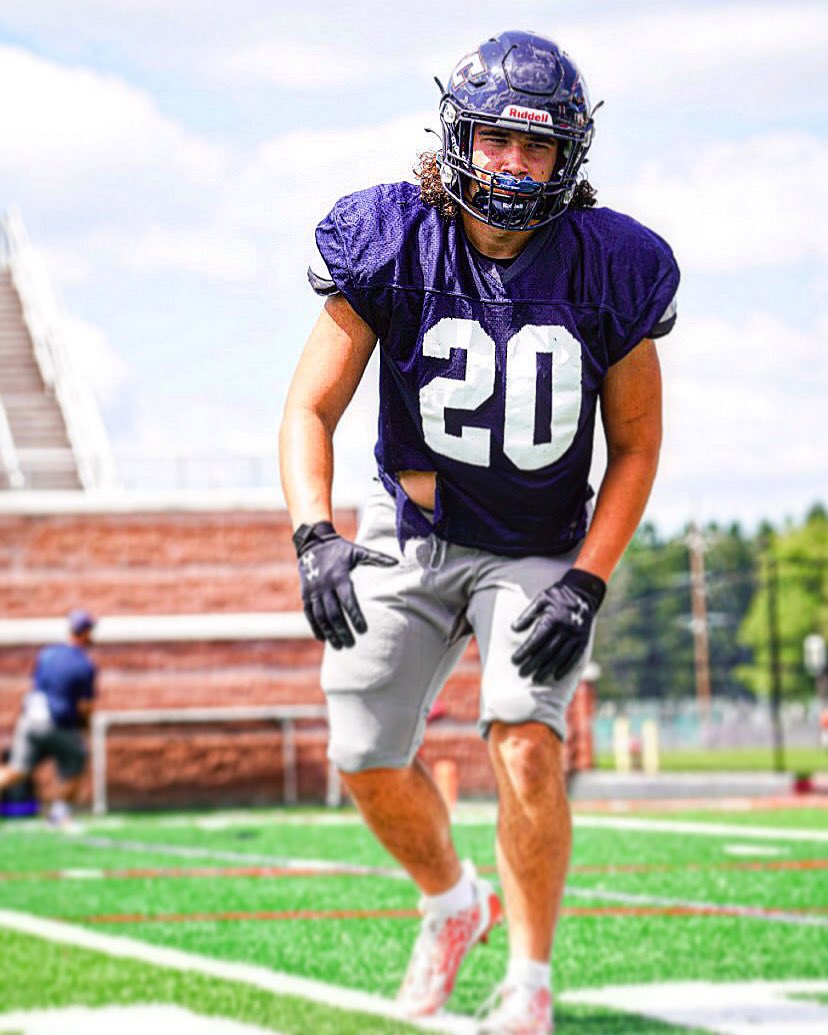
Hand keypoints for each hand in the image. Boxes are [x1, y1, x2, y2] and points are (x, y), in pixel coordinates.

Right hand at [294, 522, 397, 648]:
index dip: (355, 616)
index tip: (363, 630)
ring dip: (329, 632)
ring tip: (338, 646)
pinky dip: (316, 627)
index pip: (348, 600)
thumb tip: (397, 562)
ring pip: (321, 616)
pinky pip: (310, 614)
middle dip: (342, 630)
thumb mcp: (358, 551)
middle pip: (334, 613)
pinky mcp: (305, 594)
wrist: (313, 543)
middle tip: (351, 644)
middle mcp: (325, 585)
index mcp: (339, 576)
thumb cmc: (340, 549)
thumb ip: (377, 558)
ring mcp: (313, 591)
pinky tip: (323, 639)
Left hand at [511, 569, 605, 683]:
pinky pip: (574, 658)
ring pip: (559, 657)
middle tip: (522, 673)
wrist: (583, 592)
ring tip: (537, 678)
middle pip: (546, 651)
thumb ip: (527, 614)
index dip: (524, 652)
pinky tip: (557, 676)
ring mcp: (575, 636)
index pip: (535, 640)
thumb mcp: (541, 599)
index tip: (514, 660)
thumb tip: (513, 628)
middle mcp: (564, 629)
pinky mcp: (583, 641)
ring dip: (547, 669)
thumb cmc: (557, 595)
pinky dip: (565, 668)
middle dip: (533, 664)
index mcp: (552, 619)